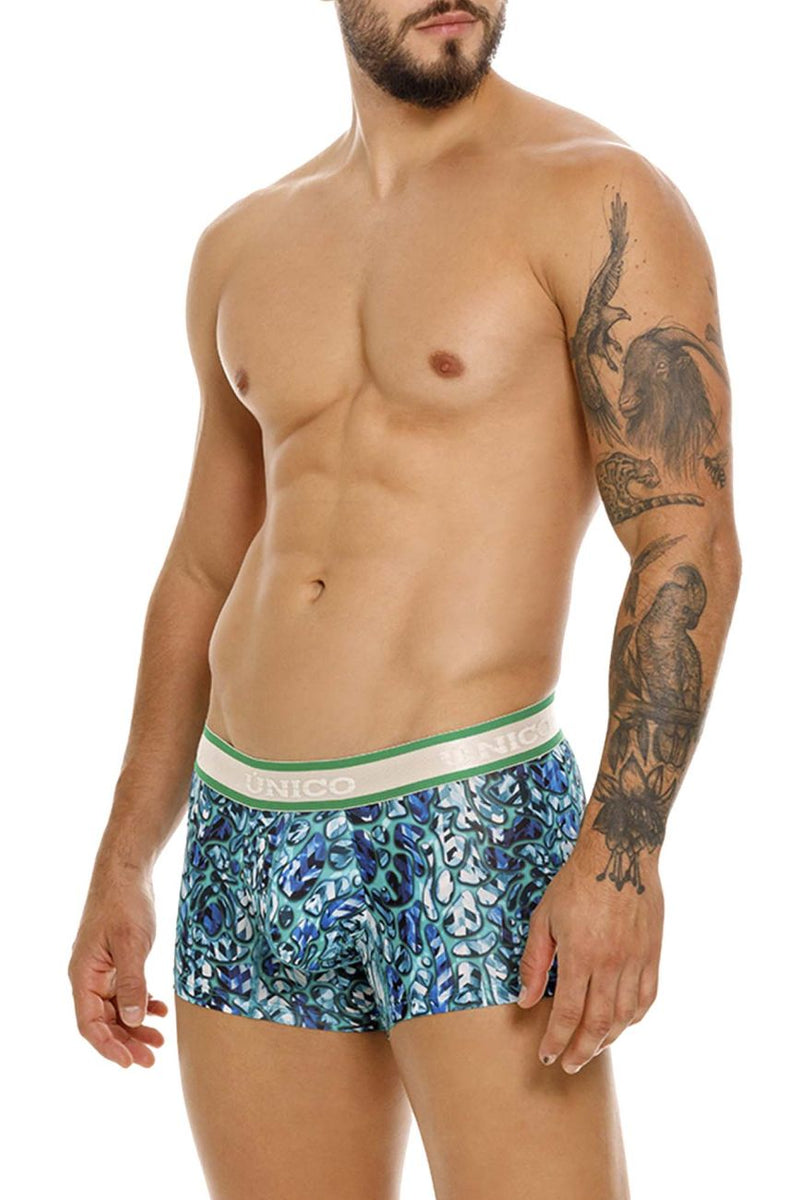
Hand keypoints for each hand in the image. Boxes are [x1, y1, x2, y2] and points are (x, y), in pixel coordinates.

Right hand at [68, 867, 167, 1067]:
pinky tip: (160, 1011)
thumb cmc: (124, 903)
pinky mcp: (118, 961)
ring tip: (160, 1040)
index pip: (89, 1023)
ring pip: (117, 1009)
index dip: (108, 1046)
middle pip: (103, 1021)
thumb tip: (132, 1020)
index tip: (131, 1062)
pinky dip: (142, 1004)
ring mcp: (103, 969)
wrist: (127, 872)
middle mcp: (89, 976)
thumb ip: (132, 983)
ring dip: (136, 1026)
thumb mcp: (131, 944)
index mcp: (84, 975)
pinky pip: (126, 992)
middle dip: (126, 1041)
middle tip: (152, 1057)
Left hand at [517, 839, 663, 1072]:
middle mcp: (612, 963)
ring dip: (607, 1039)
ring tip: (591, 1049)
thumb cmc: (575, 882)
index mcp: (581, 955)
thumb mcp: (544, 918)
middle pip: (598, 1024)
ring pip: (625, 1017)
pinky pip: (647, 998)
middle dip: (581, 1051)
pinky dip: (633, 1018)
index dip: (557, 1041)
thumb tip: (526, 1000)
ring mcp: (636, 960)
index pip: (569, 1014)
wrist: (618, 852)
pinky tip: (621, 1024)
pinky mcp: (653, 953)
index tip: (547, 1057)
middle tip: (568, 1065)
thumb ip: (535, 962)